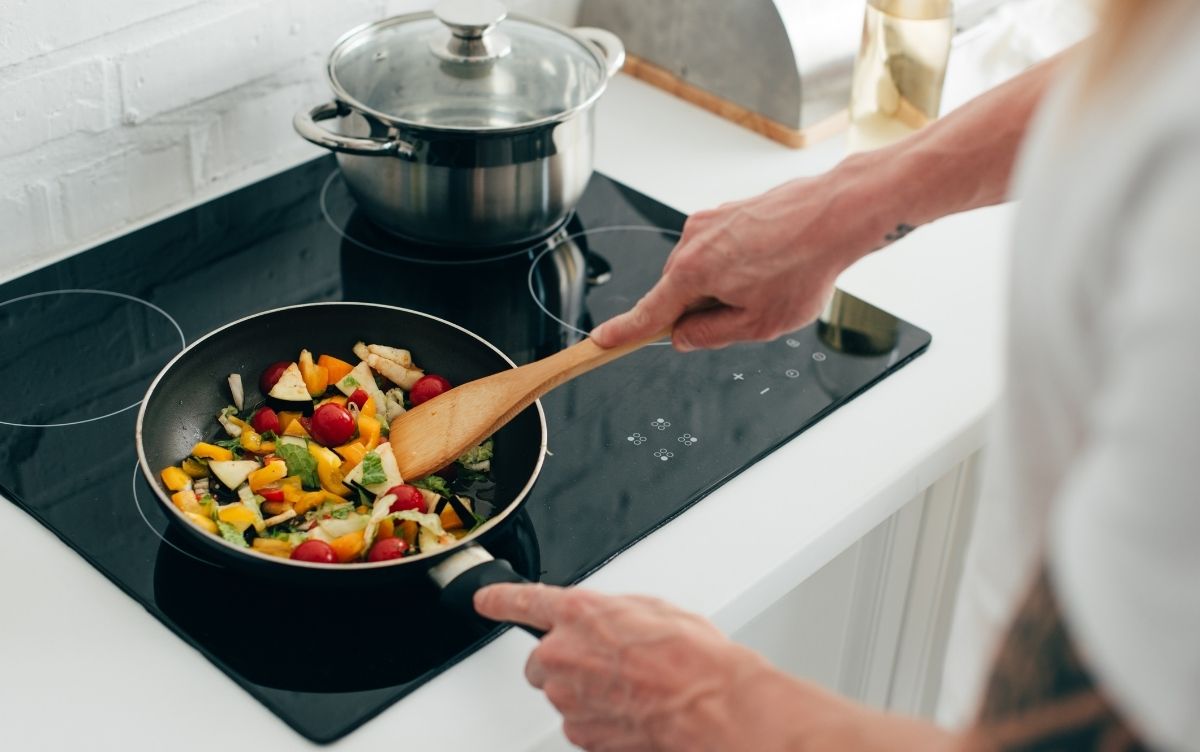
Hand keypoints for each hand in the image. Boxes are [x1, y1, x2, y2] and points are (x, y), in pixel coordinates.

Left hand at [474, 584, 774, 750]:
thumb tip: (608, 622)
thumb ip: (612, 612)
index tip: (485, 600)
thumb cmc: (691, 656)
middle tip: (607, 664)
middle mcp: (562, 654)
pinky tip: (631, 709)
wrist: (710, 706)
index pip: (521, 601)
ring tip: (631, 688)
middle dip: (566, 661)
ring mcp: (567, 698)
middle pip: (541, 660)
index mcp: (577, 613)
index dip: (499, 599)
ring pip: (562, 693)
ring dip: (586, 691)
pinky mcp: (579, 733)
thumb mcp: (652, 609)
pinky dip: (599, 719)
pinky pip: (580, 722)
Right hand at [590, 170, 880, 351]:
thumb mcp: (758, 324)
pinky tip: (774, 264)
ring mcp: (709, 221)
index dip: (624, 332)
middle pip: (678, 292)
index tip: (601, 342)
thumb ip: (711, 334)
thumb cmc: (804, 266)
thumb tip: (684, 336)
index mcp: (692, 272)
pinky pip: (719, 250)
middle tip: (750, 311)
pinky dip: (739, 264)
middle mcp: (692, 241)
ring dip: (725, 286)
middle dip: (703, 309)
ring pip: (702, 271)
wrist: (837, 214)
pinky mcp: (727, 212)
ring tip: (771, 282)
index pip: (648, 312)